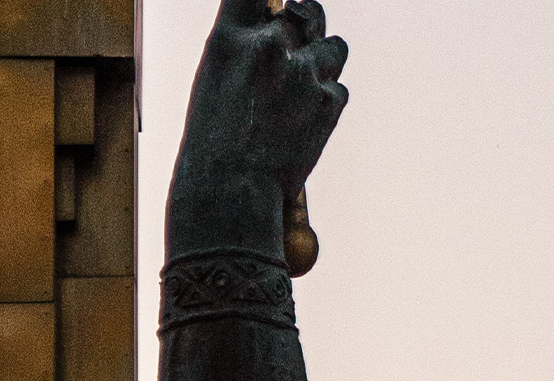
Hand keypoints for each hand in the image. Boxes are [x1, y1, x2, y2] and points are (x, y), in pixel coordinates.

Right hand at [169, 0, 348, 254]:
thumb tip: (273, 35)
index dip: (270, 0)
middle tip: (304, 42)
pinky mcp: (329, 102)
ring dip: (326, 59)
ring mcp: (303, 72)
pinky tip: (307, 122)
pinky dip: (328, 102)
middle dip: (309, 24)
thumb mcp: (216, 81)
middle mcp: (269, 46)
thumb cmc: (214, 144)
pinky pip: (339, 89)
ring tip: (307, 84)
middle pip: (308, 11)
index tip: (276, 7)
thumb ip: (246, 51)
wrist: (232, 189)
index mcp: (230, 37)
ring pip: (335, 46)